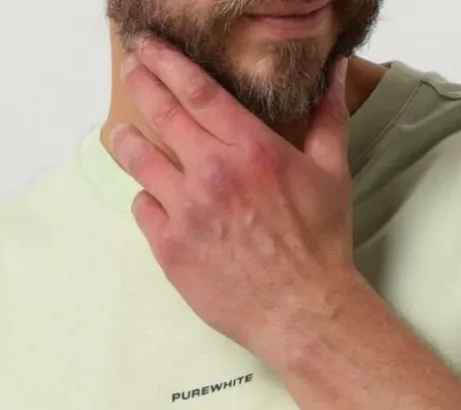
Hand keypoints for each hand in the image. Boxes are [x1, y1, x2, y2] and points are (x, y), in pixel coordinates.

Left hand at [111, 38, 361, 365]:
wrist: (302, 311)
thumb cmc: (320, 245)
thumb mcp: (332, 173)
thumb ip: (328, 116)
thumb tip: (335, 71)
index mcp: (250, 149)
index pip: (194, 89)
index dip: (165, 61)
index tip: (148, 47)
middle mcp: (212, 174)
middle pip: (160, 113)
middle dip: (140, 83)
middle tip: (131, 69)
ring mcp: (186, 213)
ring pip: (139, 162)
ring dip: (129, 142)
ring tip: (126, 137)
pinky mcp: (170, 250)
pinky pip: (143, 210)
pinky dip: (147, 200)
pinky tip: (156, 200)